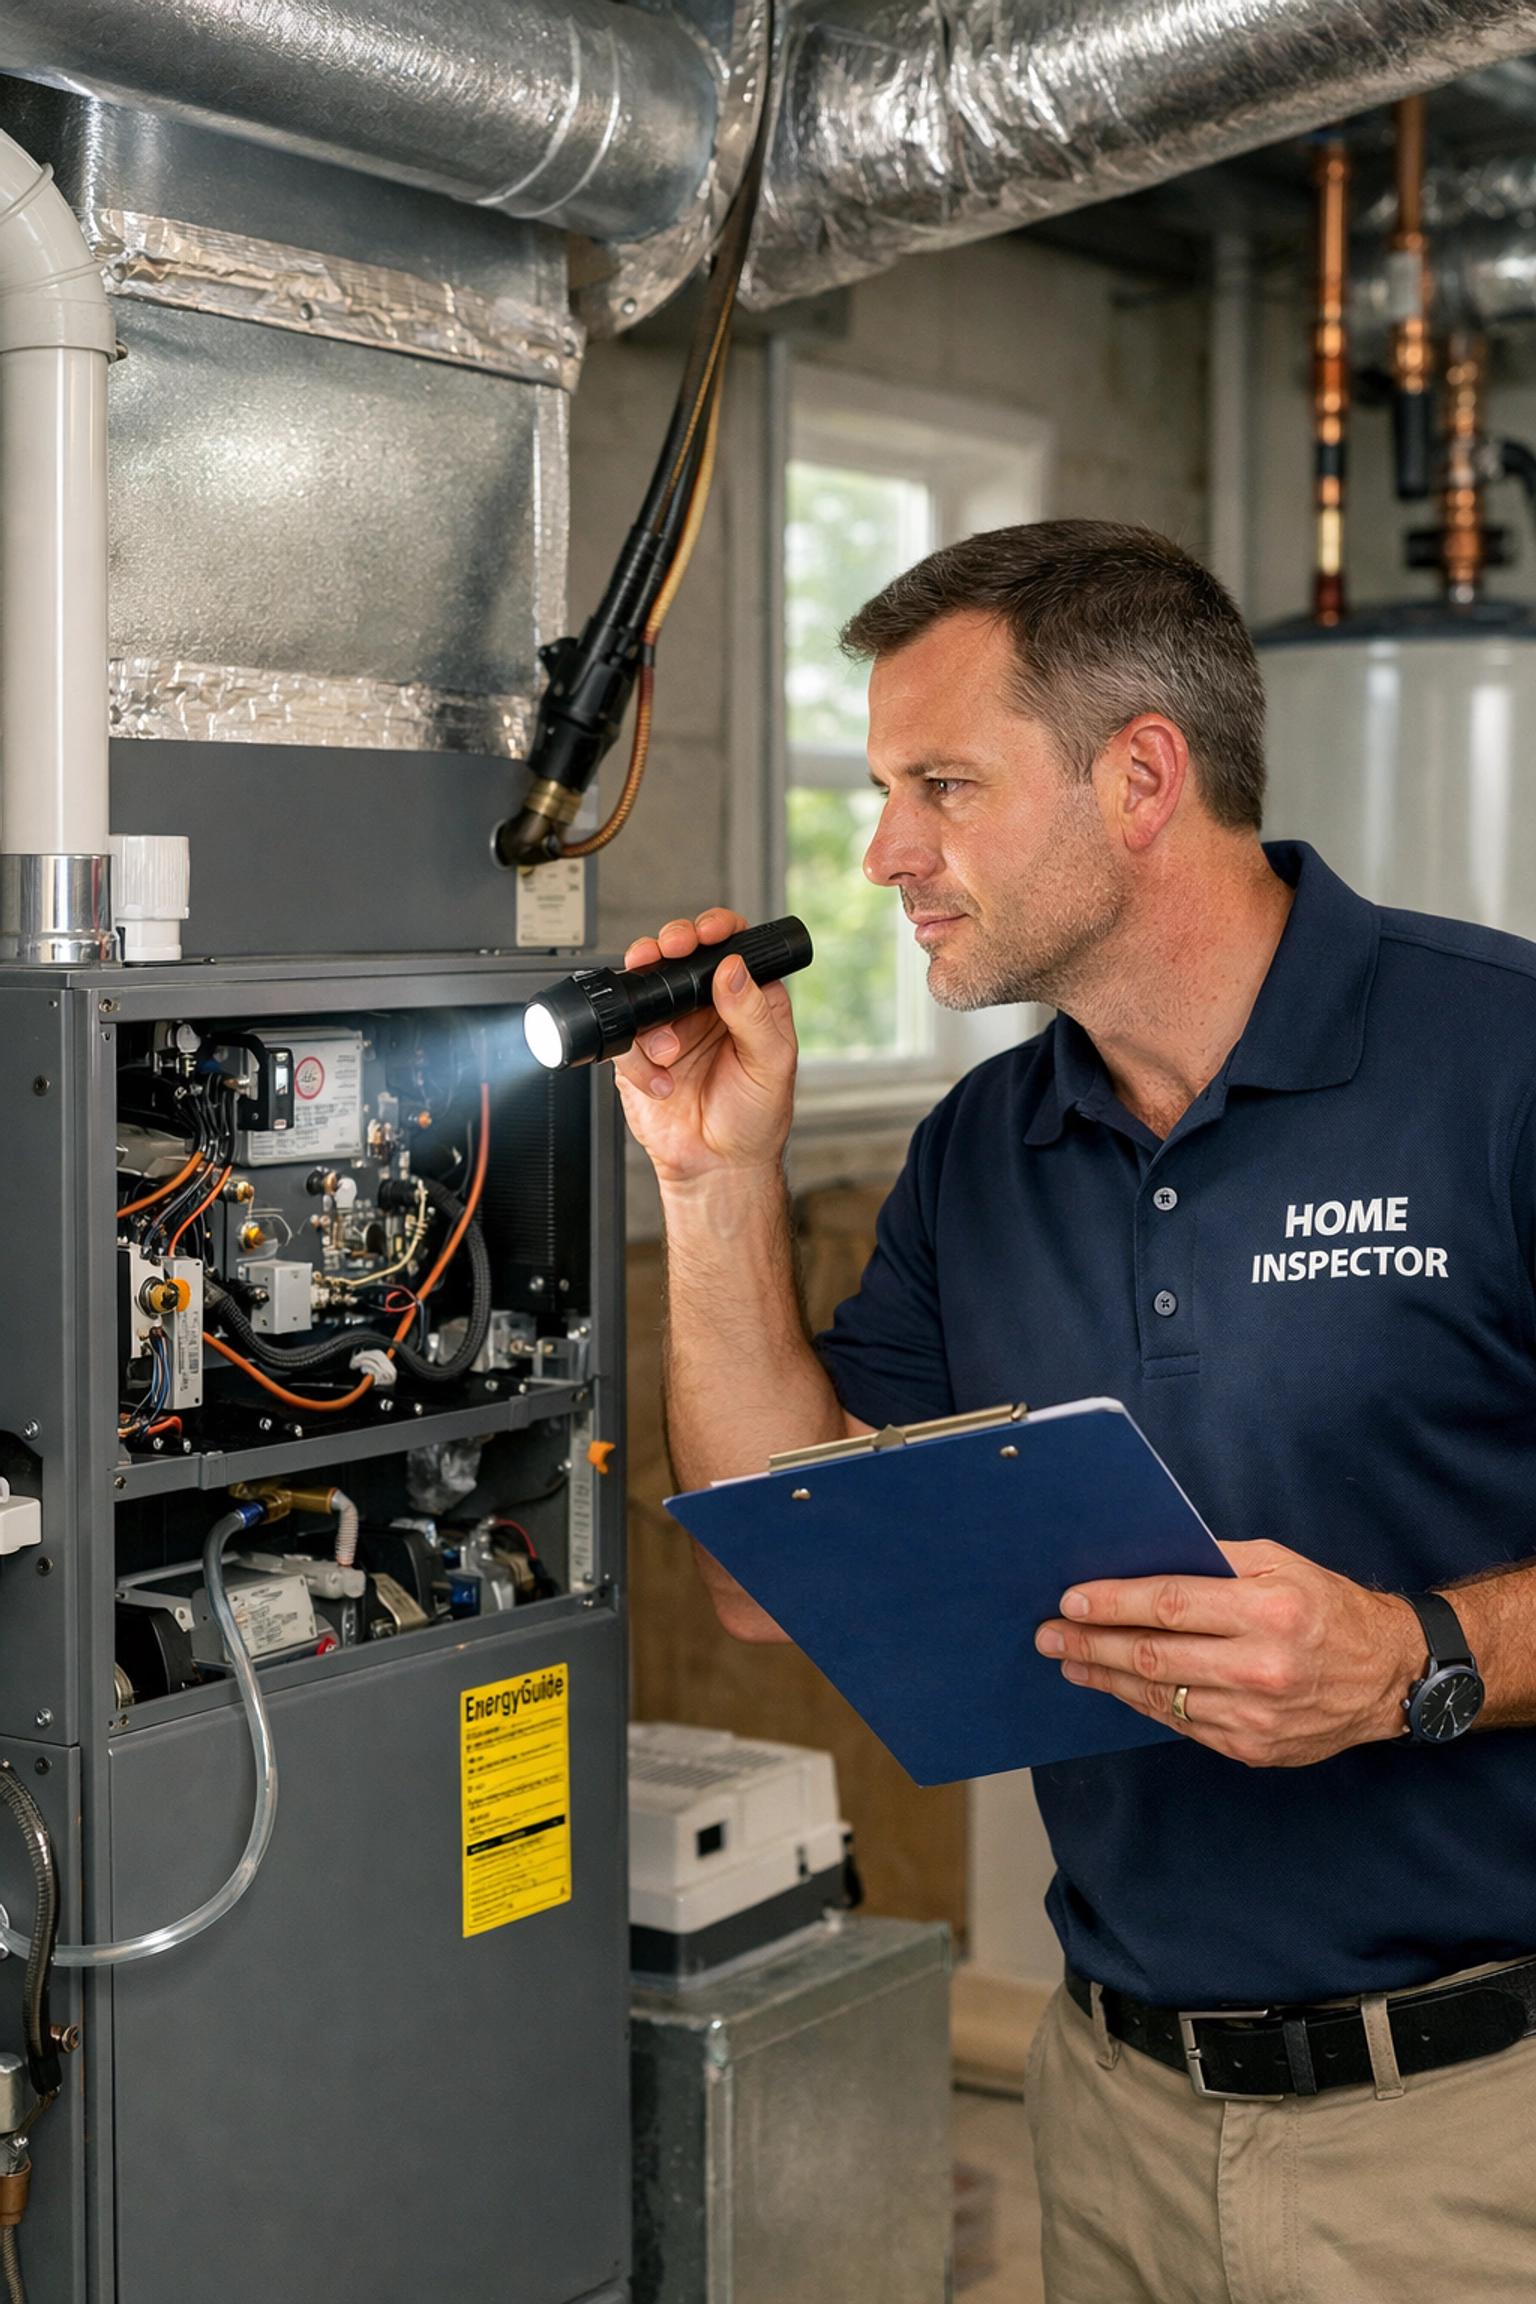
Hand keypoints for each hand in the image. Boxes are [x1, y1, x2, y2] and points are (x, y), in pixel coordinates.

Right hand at [611, 909, 798, 1187]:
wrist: (718, 1167)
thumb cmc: (756, 1119)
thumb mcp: (771, 1064)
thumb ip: (753, 1014)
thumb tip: (733, 969)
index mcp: (744, 999)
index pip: (730, 946)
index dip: (715, 928)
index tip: (706, 932)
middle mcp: (704, 1007)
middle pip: (677, 955)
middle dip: (665, 949)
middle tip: (664, 953)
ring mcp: (669, 1028)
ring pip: (642, 991)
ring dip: (651, 1018)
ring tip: (670, 1052)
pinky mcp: (639, 1055)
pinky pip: (623, 1039)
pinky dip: (638, 1060)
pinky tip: (662, 1083)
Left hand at [1033, 1540, 1424, 1767]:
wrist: (1390, 1675)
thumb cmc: (1328, 1607)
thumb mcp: (1279, 1563)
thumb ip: (1213, 1560)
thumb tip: (1142, 1558)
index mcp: (1268, 1611)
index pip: (1168, 1605)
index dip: (1111, 1603)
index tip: (1070, 1600)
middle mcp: (1261, 1668)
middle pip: (1152, 1656)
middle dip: (1089, 1644)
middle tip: (1049, 1635)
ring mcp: (1256, 1716)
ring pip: (1158, 1696)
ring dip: (1104, 1679)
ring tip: (1070, 1662)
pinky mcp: (1253, 1749)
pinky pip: (1181, 1724)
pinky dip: (1143, 1703)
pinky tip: (1116, 1688)